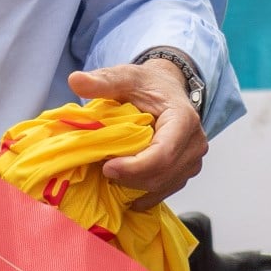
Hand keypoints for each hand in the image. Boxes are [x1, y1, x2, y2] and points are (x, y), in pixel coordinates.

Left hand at [69, 59, 206, 201]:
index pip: (163, 154)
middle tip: (102, 167)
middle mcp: (195, 142)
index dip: (134, 167)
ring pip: (162, 186)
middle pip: (162, 174)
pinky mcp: (187, 171)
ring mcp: (193, 159)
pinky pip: (165, 190)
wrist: (167, 89)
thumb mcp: (125, 77)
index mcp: (183, 119)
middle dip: (129, 177)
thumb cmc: (148, 85)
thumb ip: (103, 80)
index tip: (106, 166)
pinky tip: (124, 189)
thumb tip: (75, 80)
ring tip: (112, 172)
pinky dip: (143, 192)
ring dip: (134, 185)